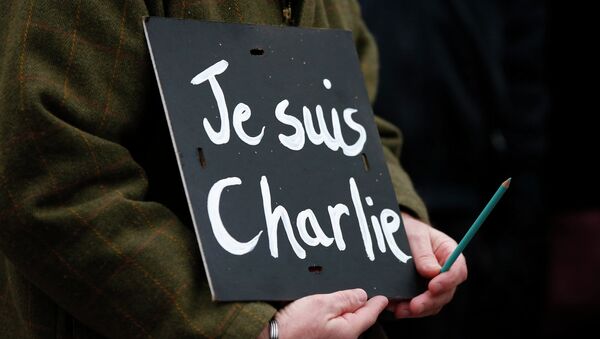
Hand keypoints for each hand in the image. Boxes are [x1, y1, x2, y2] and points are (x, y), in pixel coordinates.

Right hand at [258, 289, 387, 338]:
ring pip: (344, 322)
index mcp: (348, 330)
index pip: (369, 314)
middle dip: (360, 306)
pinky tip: (326, 311)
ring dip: (344, 311)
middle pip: (358, 319)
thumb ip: (345, 298)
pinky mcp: (320, 338)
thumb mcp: (323, 303)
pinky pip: (333, 326)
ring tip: (341, 300)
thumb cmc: (293, 326)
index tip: (383, 297)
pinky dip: (333, 317)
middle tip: (362, 294)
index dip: (377, 302)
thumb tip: (362, 295)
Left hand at [388, 213, 467, 317]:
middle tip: (414, 305)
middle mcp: (446, 271)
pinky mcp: (423, 292)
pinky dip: (410, 310)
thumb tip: (432, 272)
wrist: (395, 234)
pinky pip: (422, 306)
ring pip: (434, 303)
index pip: (457, 270)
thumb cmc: (409, 231)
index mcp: (449, 253)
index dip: (448, 281)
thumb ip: (423, 253)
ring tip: (401, 310)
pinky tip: (397, 309)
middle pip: (447, 292)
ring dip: (420, 309)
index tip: (432, 286)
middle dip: (430, 300)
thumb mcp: (415, 235)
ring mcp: (435, 284)